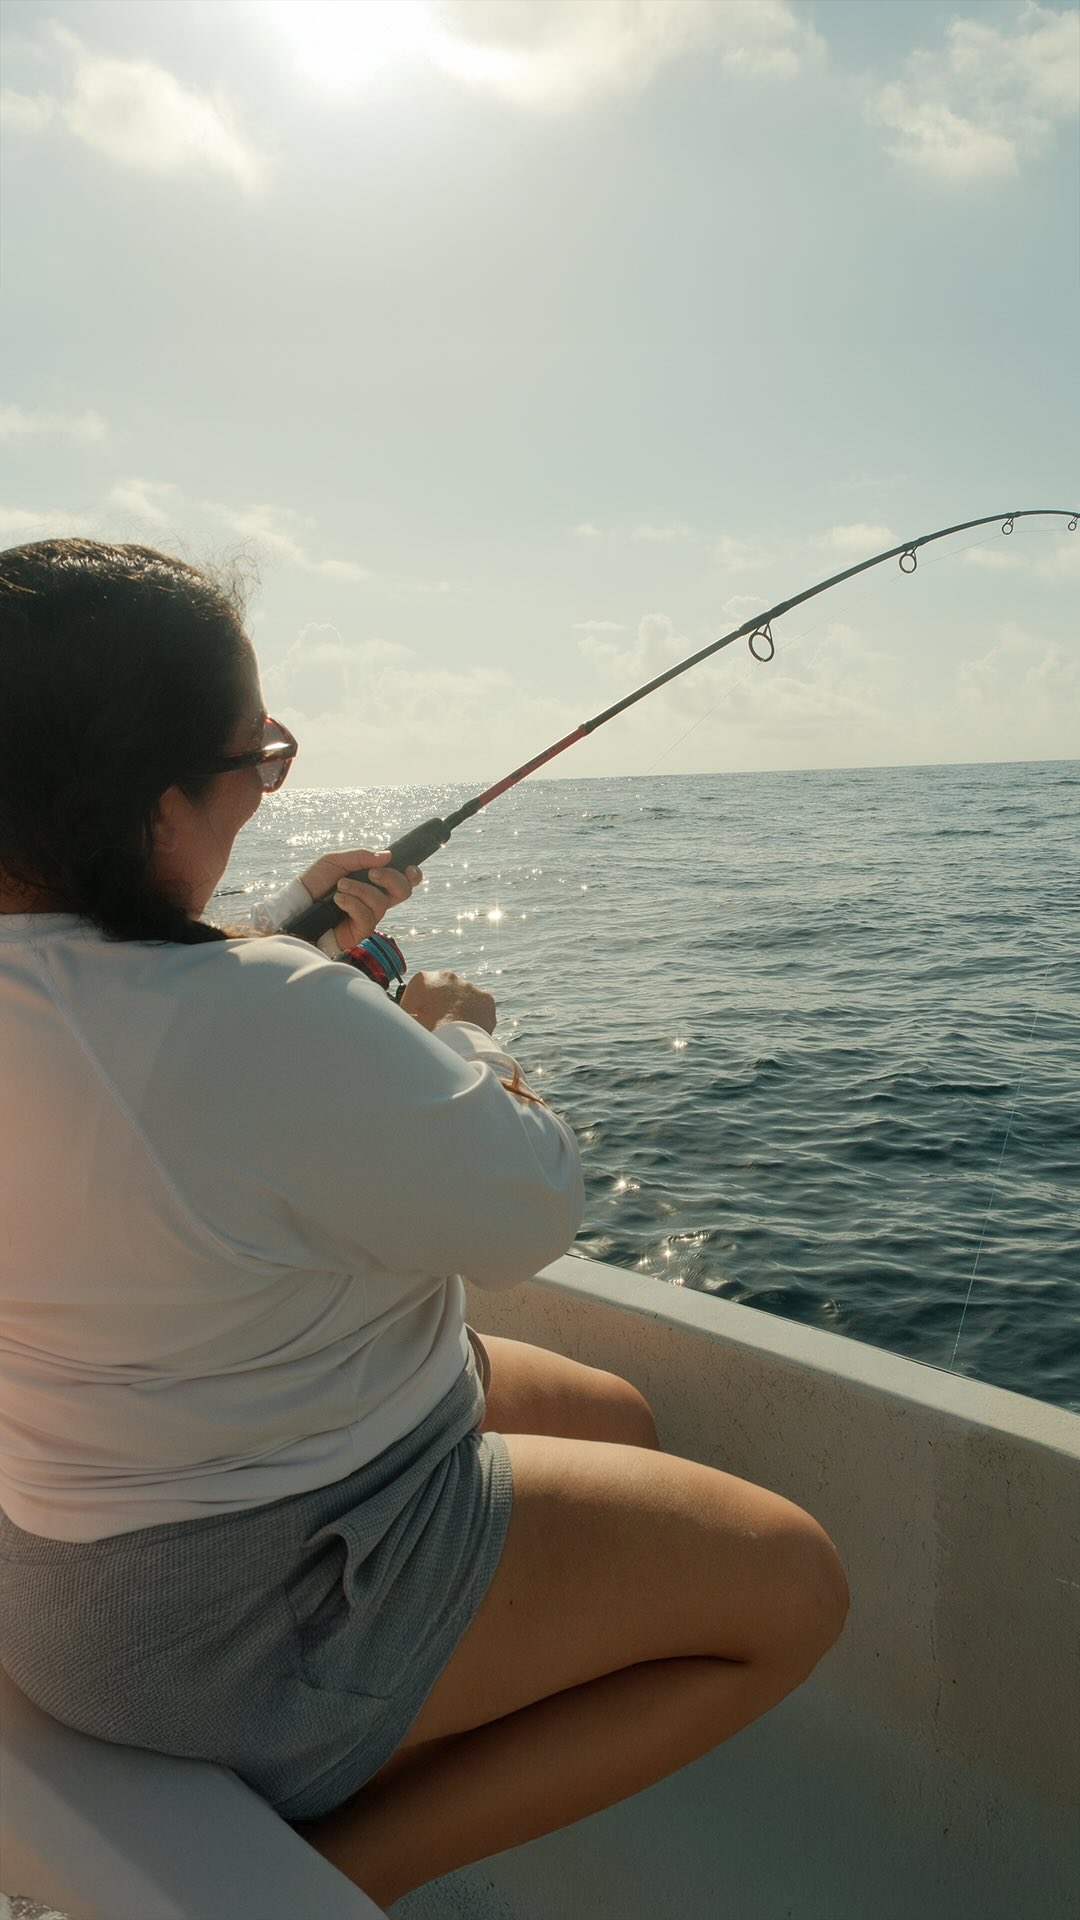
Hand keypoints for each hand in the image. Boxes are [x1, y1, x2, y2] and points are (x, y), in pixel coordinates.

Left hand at [297, 848, 421, 951]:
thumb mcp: (335, 861)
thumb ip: (360, 856)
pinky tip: (338, 900)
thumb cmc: (315, 883)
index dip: (412, 875)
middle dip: (391, 879)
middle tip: (372, 873)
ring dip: (361, 890)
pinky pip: (367, 917)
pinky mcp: (360, 932)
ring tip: (340, 886)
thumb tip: (387, 856)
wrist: (296, 905)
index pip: (403, 880)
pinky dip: (352, 904)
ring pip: (381, 903)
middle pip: (403, 892)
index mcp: (374, 882)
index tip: (410, 868)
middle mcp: (375, 900)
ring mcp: (369, 917)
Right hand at [400, 969, 496, 1034]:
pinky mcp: (485, 998)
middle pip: (440, 991)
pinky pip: (478, 1006)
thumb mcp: (407, 1022)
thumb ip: (406, 1014)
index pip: (417, 991)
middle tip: (436, 1024)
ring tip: (454, 1028)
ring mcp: (469, 986)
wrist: (457, 1044)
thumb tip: (403, 1019)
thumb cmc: (428, 1033)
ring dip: (458, 1008)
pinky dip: (474, 1015)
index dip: (416, 1007)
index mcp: (422, 980)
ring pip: (461, 997)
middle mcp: (447, 977)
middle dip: (438, 1004)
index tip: (418, 1019)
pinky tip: (468, 1028)